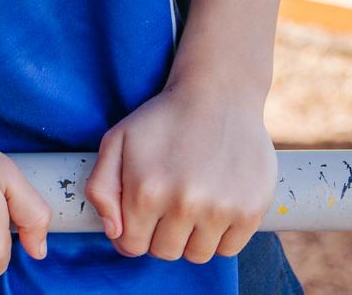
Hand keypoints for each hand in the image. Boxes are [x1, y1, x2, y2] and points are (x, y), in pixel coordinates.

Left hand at [85, 83, 274, 263]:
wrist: (218, 95)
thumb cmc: (163, 120)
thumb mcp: (116, 141)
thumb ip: (101, 188)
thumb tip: (114, 233)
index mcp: (146, 190)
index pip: (132, 245)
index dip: (133, 232)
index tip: (141, 216)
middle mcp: (184, 204)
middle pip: (165, 252)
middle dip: (161, 233)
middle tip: (169, 204)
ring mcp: (220, 209)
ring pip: (197, 255)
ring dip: (191, 238)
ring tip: (192, 205)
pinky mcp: (250, 210)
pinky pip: (229, 249)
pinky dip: (220, 236)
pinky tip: (215, 207)